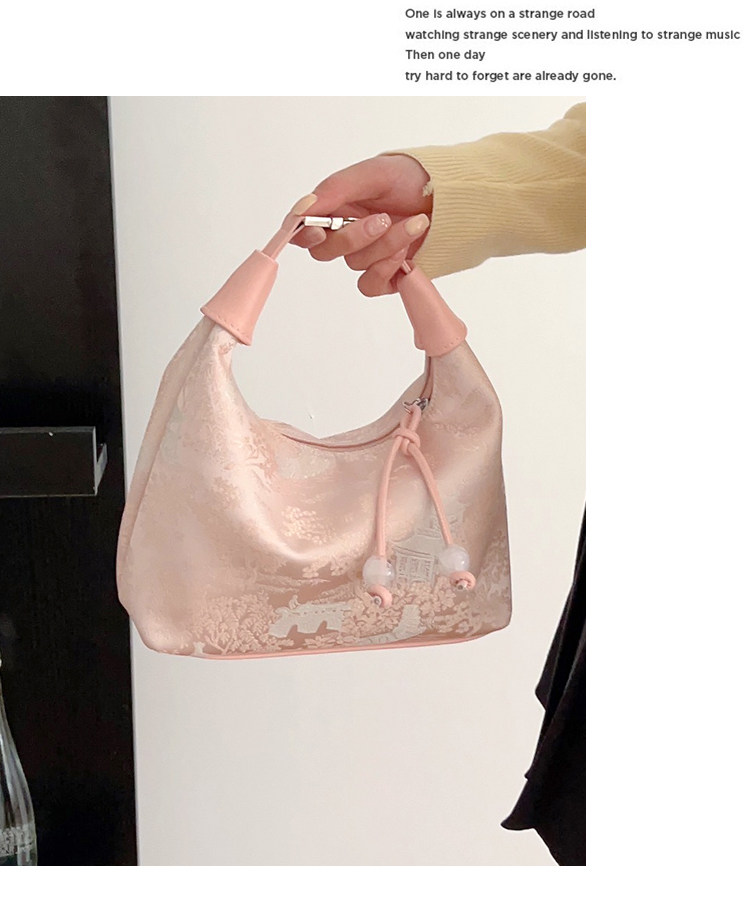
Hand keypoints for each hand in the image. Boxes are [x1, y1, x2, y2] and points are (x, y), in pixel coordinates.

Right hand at [289, 154, 432, 295]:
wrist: (453, 197)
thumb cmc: (413, 178)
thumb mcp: (374, 173)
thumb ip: (335, 190)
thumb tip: (302, 210)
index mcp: (336, 207)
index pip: (303, 229)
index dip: (304, 233)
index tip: (317, 230)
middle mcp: (346, 233)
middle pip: (325, 251)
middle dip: (353, 238)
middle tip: (382, 220)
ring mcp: (366, 257)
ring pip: (355, 264)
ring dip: (385, 245)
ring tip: (414, 223)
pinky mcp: (385, 277)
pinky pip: (371, 284)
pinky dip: (388, 267)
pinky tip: (407, 251)